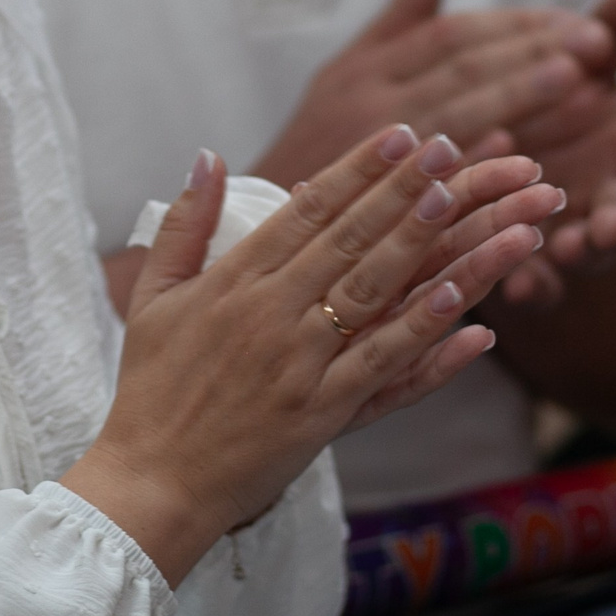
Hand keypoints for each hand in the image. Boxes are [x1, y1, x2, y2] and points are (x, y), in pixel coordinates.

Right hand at [62, 126, 559, 583]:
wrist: (153, 480)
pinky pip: (383, 365)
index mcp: (232, 281)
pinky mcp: (322, 412)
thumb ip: (184, 223)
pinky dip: (423, 332)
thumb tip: (209, 155)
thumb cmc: (151, 388)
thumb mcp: (153, 296)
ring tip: (460, 201)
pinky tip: (463, 303)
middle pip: (348, 238)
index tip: (398, 134)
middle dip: (400, 188)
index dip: (356, 169)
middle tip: (446, 147)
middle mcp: (270, 313)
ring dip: (420, 242)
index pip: (306, 210)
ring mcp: (300, 362)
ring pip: (372, 290)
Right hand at [252, 0, 608, 185]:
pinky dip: (469, 164)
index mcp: (369, 71)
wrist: (264, 224)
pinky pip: (426, 185)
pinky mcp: (374, 207)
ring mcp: (371, 157)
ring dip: (514, 99)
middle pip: (460, 71)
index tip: (581, 23)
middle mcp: (370, 107)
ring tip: (579, 84)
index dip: (518, 27)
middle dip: (530, 53)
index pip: (453, 36)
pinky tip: (517, 153)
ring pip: (452, 119)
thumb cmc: (317, 140)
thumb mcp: (348, 71)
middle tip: (597, 43)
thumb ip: (402, 17)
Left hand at [468, 0, 615, 309]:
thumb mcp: (589, 69)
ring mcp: (578, 241)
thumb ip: (615, 33)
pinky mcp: (538, 269)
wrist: (529, 167)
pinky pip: (539, 286)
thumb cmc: (570, 106)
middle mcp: (614, 205)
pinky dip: (531, 288)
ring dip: (575, 258)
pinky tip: (512, 287)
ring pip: (585, 256)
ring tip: (558, 255)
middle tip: (606, 229)